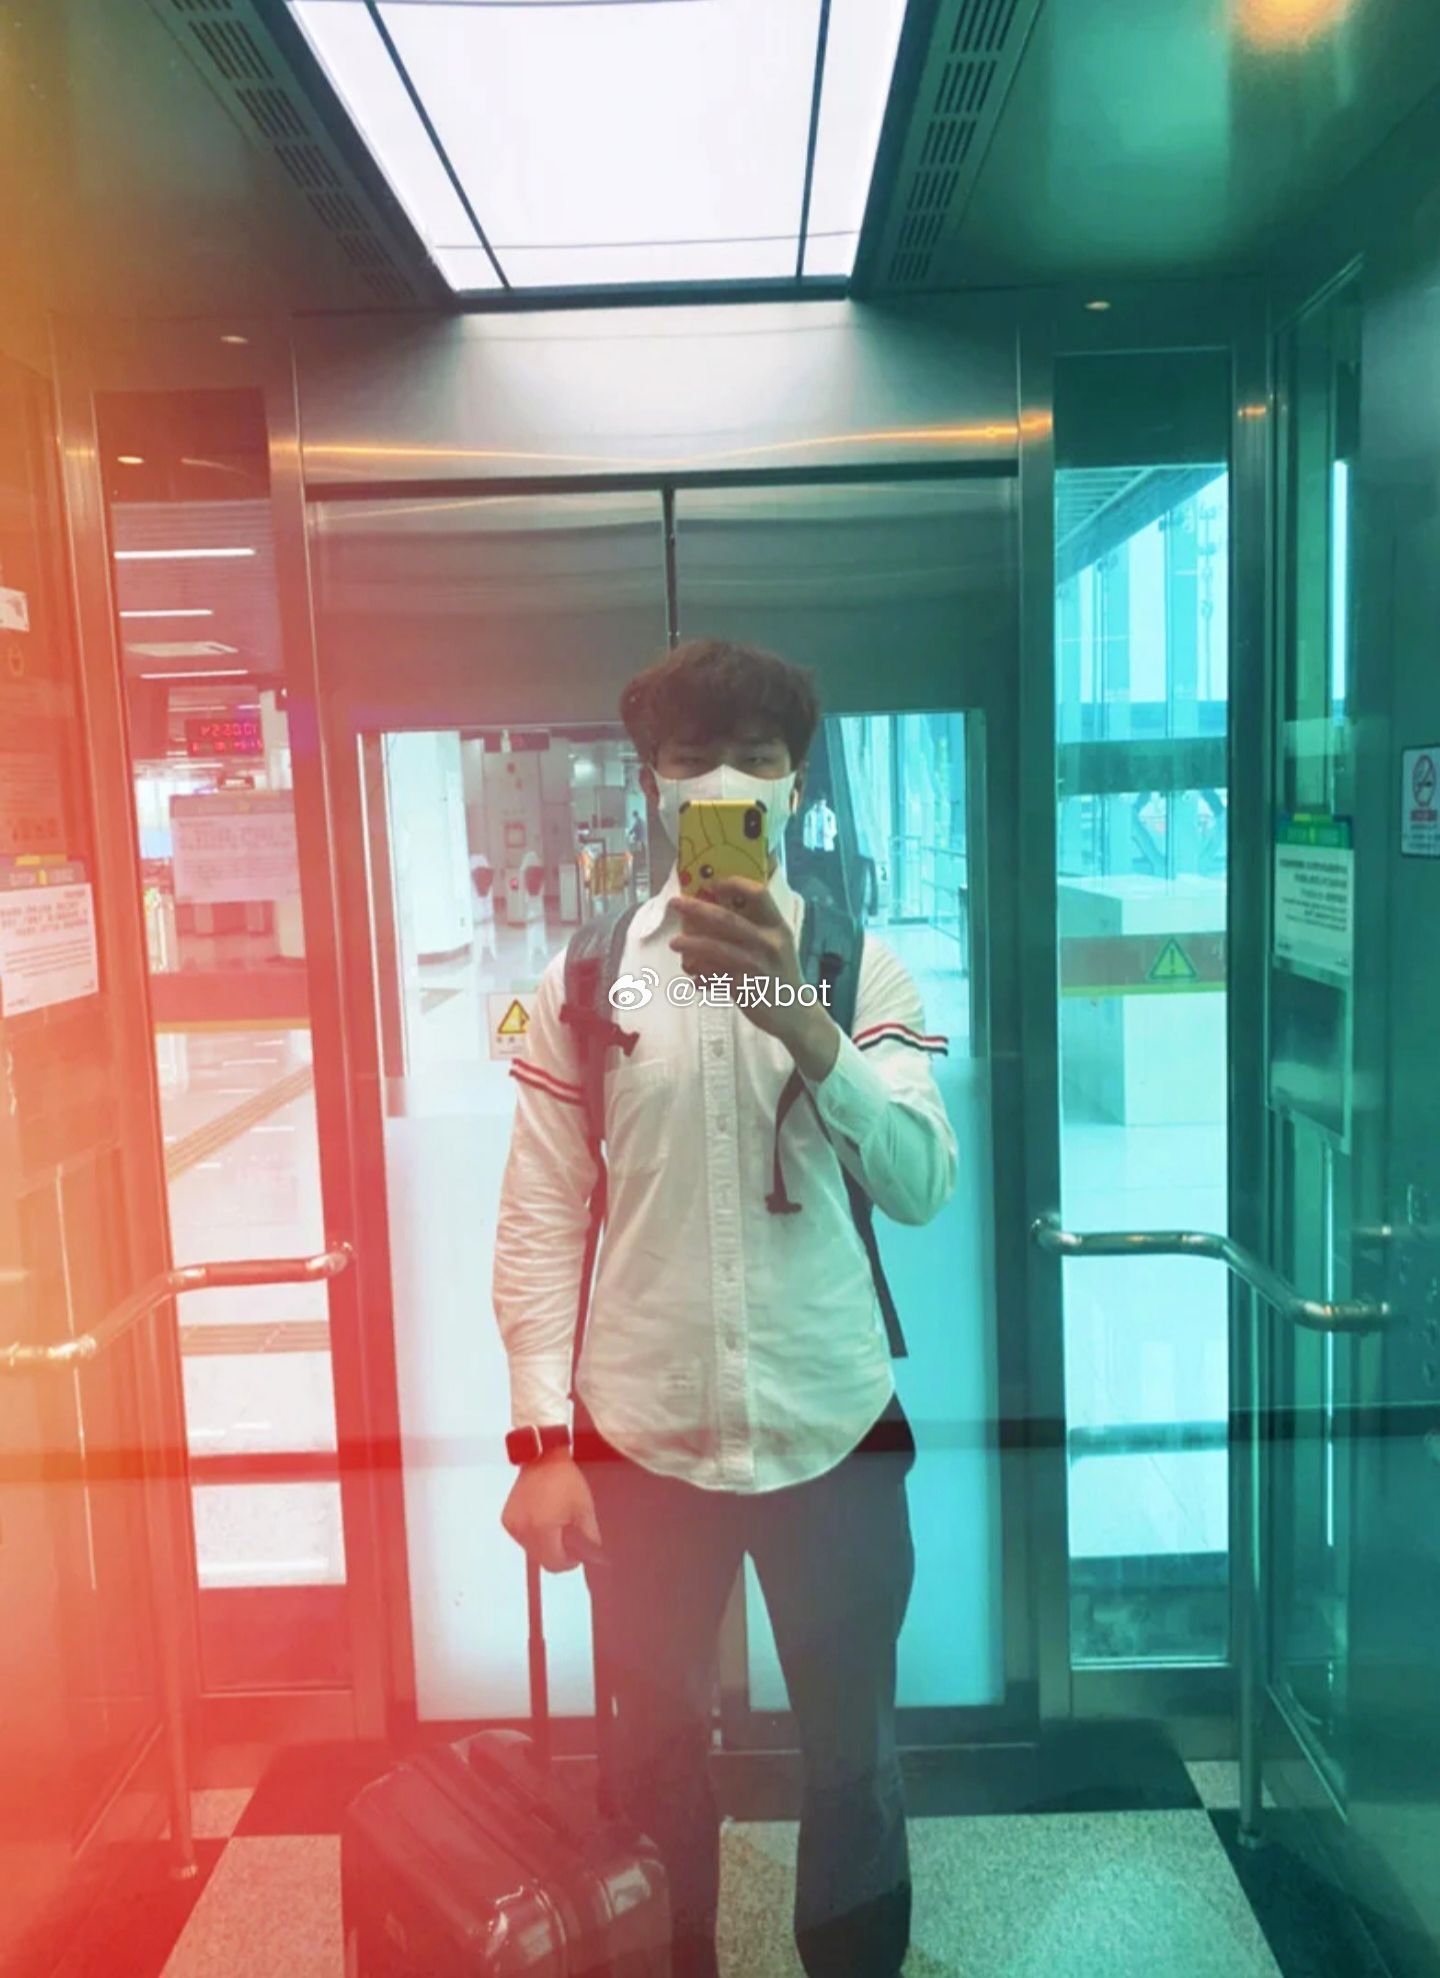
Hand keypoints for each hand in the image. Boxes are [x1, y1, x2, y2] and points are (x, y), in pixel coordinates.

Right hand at [501, 1451, 602, 1573]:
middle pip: (542, 1559)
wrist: (543, 1456)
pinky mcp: (507, 1518)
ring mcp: (512, 1524)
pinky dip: (534, 1534)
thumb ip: (589, 1539)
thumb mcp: (585, 1509)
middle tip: (570, 1534)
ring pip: (532, 1550)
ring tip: (556, 1521)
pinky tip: (543, 1517)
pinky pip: (523, 1538)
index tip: (578, 1549)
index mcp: (541, 1529)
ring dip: (546, 1544)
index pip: (554, 1564)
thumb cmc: (566, 1480)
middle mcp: (522, 1530)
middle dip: (558, 1552)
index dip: (569, 1561)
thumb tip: (594, 1557)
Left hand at [669, 877, 839, 1077]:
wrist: (795, 1013)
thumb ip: (755, 925)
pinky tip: (692, 976)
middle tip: (674, 904)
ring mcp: (757, 966)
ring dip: (691, 944)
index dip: (734, 884)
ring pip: (716, 949)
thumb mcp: (777, 943)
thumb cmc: (780, 972)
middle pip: (727, 919)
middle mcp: (769, 943)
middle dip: (696, 909)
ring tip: (674, 943)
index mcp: (777, 926)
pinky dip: (700, 975)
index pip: (759, 894)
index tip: (711, 883)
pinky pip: (715, 977)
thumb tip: (715, 905)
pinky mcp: (745, 988)